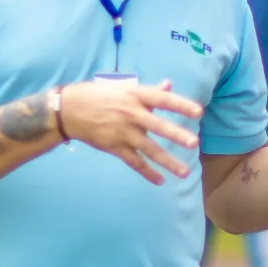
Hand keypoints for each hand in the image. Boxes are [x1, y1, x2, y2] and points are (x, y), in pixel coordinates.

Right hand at [61, 78, 206, 183]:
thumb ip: (149, 91)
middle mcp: (131, 113)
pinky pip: (134, 162)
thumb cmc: (99, 95)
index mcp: (135, 95)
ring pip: (148, 149)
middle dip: (176, 135)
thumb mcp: (123, 88)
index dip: (181, 105)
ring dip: (167, 162)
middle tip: (194, 143)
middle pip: (157, 126)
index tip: (199, 112)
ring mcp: (123, 132)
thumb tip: (169, 86)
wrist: (69, 110)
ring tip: (184, 172)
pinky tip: (160, 180)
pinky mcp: (114, 147)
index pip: (162, 99)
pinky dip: (147, 172)